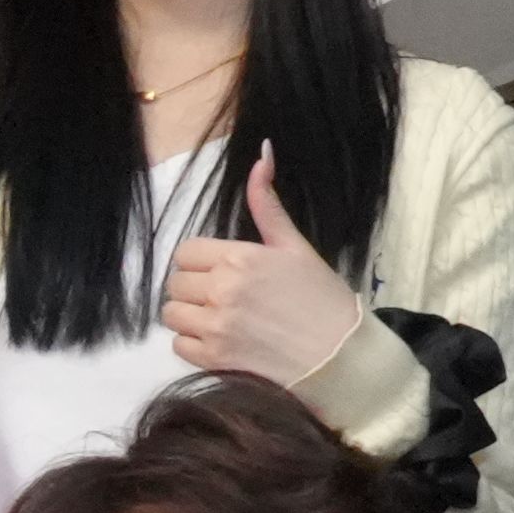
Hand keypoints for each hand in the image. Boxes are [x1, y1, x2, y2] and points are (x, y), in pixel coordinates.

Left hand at [162, 147, 375, 392]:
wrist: (341, 356)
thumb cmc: (321, 298)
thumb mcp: (294, 245)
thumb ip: (267, 204)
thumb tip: (262, 152)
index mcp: (240, 258)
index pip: (186, 253)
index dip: (200, 262)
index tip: (221, 272)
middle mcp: (222, 290)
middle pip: (176, 283)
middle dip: (195, 289)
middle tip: (224, 297)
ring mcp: (216, 326)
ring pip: (172, 314)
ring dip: (190, 316)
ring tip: (220, 319)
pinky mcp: (215, 360)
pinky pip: (179, 346)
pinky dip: (193, 344)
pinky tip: (222, 341)